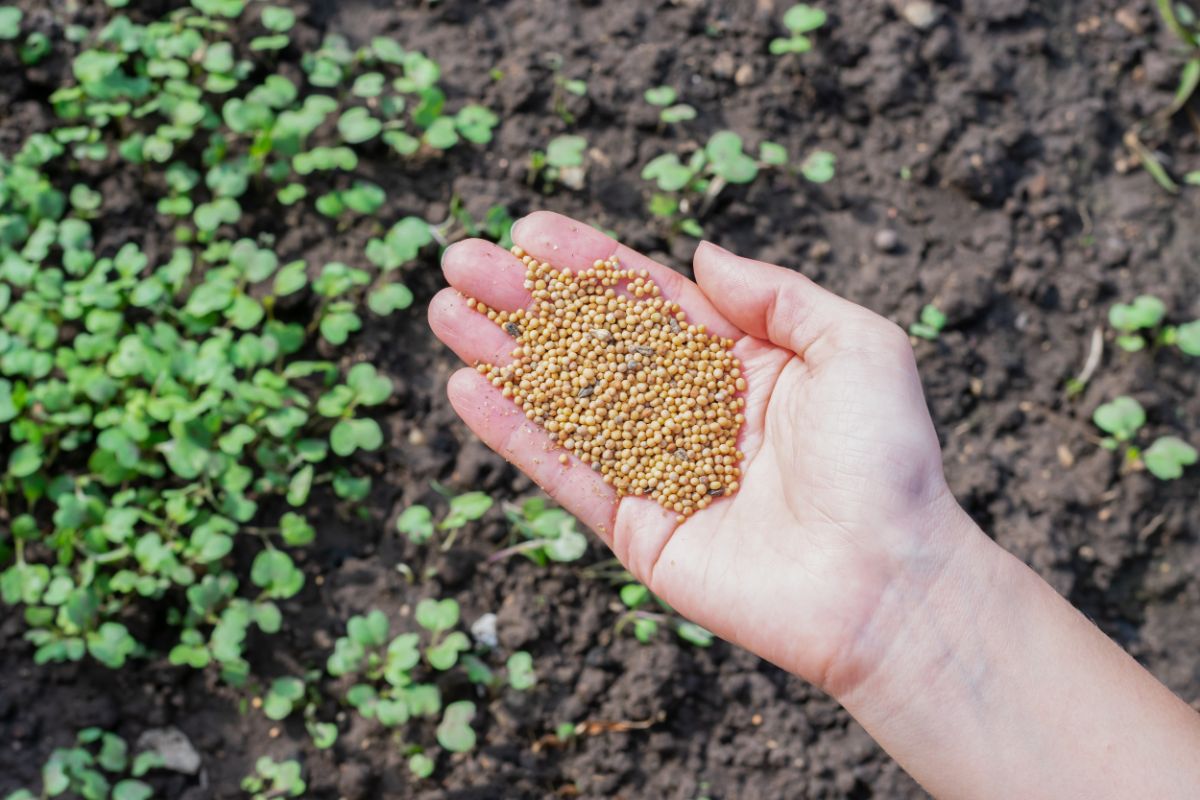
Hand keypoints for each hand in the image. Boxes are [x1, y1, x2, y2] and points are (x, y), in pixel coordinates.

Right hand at [429, 211, 965, 694]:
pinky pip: (567, 473)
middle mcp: (694, 411)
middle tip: (461, 261)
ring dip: (504, 358)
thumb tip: (700, 254)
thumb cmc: (886, 460)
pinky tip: (468, 389)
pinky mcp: (638, 530)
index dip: (588, 266)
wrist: (889, 583)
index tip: (530, 232)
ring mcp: (661, 471)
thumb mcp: (856, 345)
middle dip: (527, 302)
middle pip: (593, 345)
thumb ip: (777, 294)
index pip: (650, 302)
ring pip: (567, 403)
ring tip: (446, 313)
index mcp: (743, 363)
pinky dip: (516, 434)